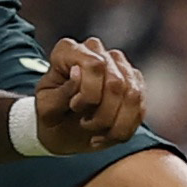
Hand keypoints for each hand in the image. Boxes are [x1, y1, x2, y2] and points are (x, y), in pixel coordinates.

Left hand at [31, 36, 147, 152]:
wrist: (61, 129)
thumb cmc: (51, 116)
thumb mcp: (46, 110)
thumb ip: (60, 94)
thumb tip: (78, 72)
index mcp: (68, 51)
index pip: (95, 65)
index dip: (89, 93)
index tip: (74, 107)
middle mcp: (96, 51)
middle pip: (116, 82)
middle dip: (102, 115)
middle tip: (85, 124)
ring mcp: (118, 65)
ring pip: (133, 95)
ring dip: (115, 124)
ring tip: (96, 131)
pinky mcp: (134, 83)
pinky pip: (140, 108)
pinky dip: (124, 129)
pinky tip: (107, 135)